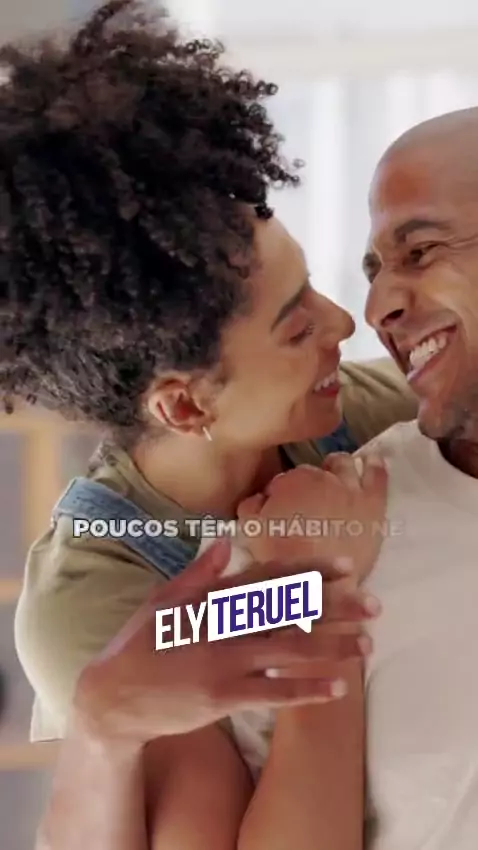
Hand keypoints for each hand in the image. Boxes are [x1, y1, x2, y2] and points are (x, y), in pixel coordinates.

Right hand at [73, 540, 379, 744]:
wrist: (111, 697)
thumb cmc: (139, 644)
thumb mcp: (162, 600)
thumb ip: (196, 573)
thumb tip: (222, 543)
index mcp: (211, 598)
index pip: (270, 577)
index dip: (311, 570)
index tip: (346, 566)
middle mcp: (223, 625)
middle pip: (291, 611)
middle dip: (336, 607)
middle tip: (375, 606)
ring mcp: (224, 662)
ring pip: (290, 651)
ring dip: (333, 648)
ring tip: (367, 645)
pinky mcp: (223, 697)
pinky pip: (273, 693)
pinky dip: (306, 690)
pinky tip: (337, 688)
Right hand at [237, 452, 387, 583]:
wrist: (323, 581)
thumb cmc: (284, 558)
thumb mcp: (253, 533)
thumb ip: (251, 508)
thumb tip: (260, 496)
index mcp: (290, 483)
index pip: (284, 479)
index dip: (282, 492)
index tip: (282, 507)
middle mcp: (321, 477)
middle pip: (313, 470)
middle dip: (309, 481)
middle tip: (308, 500)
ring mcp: (349, 487)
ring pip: (343, 464)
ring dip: (337, 466)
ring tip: (336, 473)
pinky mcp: (373, 501)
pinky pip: (376, 473)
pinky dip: (373, 464)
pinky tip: (370, 461)